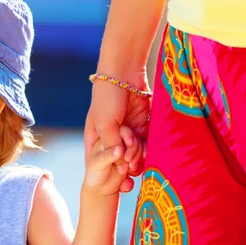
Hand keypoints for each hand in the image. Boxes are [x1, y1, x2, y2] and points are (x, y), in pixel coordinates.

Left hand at [83, 126, 144, 195]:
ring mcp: (127, 150)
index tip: (129, 144)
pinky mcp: (134, 159)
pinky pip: (143, 156)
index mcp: (107, 138)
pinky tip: (139, 168)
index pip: (120, 130)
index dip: (126, 135)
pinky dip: (143, 162)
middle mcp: (118, 142)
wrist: (101, 191)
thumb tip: (119, 150)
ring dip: (138, 156)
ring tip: (131, 168)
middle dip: (133, 148)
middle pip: (132, 137)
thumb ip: (107, 156)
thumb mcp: (97, 164)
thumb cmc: (94, 175)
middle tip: (128, 160)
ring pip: (139, 146)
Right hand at [84, 74, 151, 191]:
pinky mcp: (141, 126)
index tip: (120, 172)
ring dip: (138, 155)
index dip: (110, 170)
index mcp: (96, 139)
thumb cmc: (107, 98)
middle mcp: (111, 137)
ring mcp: (127, 132)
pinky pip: (146, 143)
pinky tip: (149, 150)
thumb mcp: (105, 125)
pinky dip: (148, 148)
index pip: (102, 162)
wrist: (123, 73)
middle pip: (121, 159)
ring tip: (140, 151)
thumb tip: (121, 167)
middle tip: (131, 159)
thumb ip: (112, 146)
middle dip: (127, 162)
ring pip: (135, 153)